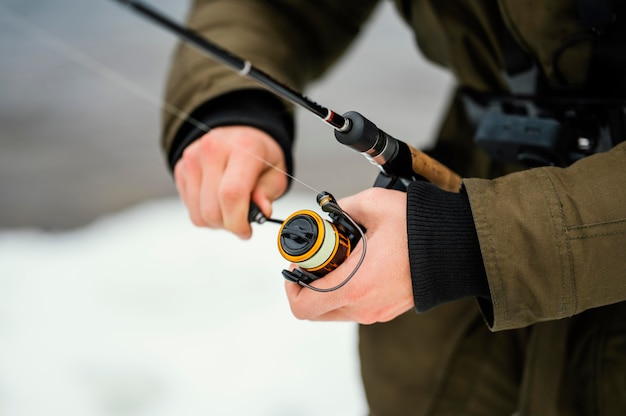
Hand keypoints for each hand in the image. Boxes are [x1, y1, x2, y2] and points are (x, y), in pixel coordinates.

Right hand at [174, 126, 287, 238]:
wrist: (239, 131)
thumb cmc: (259, 153)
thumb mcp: (276, 171)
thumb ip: (268, 192)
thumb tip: (261, 211)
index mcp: (242, 148)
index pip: (231, 194)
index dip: (238, 222)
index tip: (246, 230)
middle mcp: (213, 149)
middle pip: (212, 209)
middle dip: (229, 225)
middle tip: (242, 222)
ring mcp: (192, 158)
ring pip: (198, 213)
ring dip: (216, 222)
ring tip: (230, 209)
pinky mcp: (181, 168)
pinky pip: (189, 208)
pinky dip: (204, 213)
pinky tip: (217, 201)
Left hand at [284, 188, 413, 323]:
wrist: (460, 246)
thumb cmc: (420, 228)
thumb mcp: (374, 204)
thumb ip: (343, 206)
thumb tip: (330, 210)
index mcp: (354, 286)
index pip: (302, 306)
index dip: (291, 286)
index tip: (299, 264)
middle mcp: (363, 306)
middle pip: (316, 311)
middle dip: (308, 286)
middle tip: (316, 260)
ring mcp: (377, 312)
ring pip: (336, 310)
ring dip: (328, 288)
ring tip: (340, 259)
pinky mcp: (388, 310)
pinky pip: (356, 307)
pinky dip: (348, 290)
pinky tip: (359, 265)